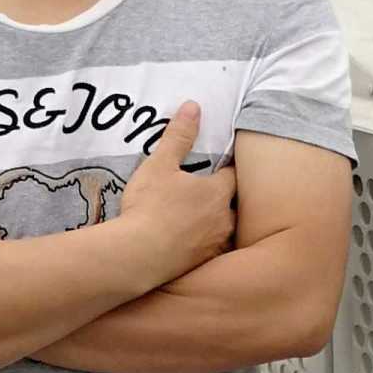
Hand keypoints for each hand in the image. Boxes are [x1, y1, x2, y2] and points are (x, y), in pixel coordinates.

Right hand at [116, 102, 234, 280]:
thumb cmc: (150, 207)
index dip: (226, 168)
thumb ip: (178, 136)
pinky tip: (190, 245)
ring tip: (201, 220)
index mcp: (218, 193)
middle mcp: (224, 220)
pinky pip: (210, 251)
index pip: (232, 175)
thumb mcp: (160, 164)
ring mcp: (215, 245)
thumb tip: (193, 106)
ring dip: (216, 224)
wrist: (138, 256)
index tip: (220, 164)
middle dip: (226, 198)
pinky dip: (203, 246)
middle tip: (211, 193)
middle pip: (234, 205)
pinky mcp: (202, 265)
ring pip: (224, 230)